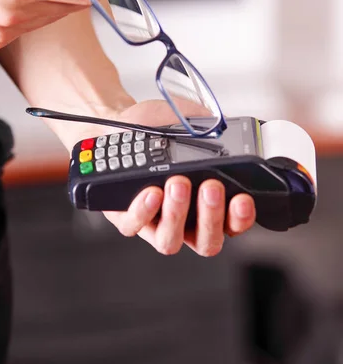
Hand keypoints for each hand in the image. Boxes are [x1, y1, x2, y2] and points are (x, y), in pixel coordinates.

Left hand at [74, 100, 255, 256]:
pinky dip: (144, 211)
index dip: (241, 218)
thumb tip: (225, 130)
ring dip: (177, 215)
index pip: (233, 224)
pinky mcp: (128, 219)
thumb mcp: (190, 123)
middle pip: (206, 242)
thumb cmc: (157, 129)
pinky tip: (151, 192)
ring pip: (170, 241)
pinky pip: (135, 227)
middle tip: (210, 187)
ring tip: (178, 184)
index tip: (242, 199)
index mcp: (208, 203)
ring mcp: (156, 223)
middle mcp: (185, 220)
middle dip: (211, 216)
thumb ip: (211, 130)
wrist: (121, 122)